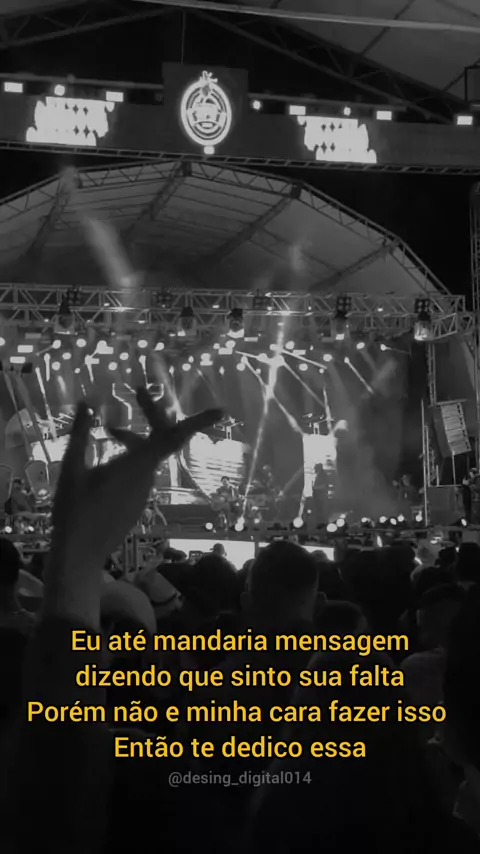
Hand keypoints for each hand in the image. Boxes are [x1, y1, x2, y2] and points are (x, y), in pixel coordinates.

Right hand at [49, 388, 221, 572]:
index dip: (198, 422)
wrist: (79, 555)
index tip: (220, 411)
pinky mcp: (137, 501)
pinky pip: (141, 470)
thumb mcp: (71, 468)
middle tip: (138, 391)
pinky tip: (109, 456)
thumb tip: (86, 402)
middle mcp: (146, 477)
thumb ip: (81, 433)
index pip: (173, 438)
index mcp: (136, 466)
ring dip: (134, 437)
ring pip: (147, 454)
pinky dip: (131, 455)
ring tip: (109, 429)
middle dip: (152, 412)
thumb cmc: (74, 511)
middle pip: (160, 438)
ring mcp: (143, 491)